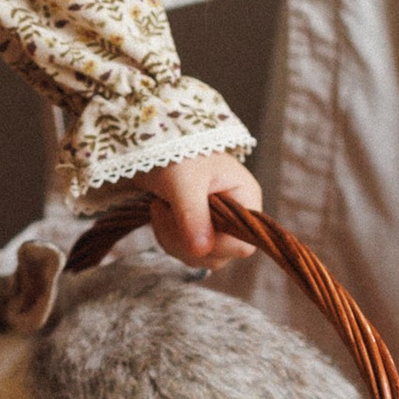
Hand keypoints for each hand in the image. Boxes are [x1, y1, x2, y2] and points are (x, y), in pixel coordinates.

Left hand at [139, 153, 262, 267]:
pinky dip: (167, 238)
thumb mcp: (184, 181)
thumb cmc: (176, 153)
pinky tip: (160, 213)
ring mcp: (216, 224)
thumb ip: (193, 215)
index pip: (242, 243)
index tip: (187, 224)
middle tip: (165, 210)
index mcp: (245, 198)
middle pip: (219, 254)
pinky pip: (185, 250)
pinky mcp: (197, 228)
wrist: (153, 143)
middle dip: (185, 240)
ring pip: (200, 256)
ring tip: (160, 207)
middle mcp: (235, 216)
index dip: (215, 244)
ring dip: (172, 239)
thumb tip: (200, 251)